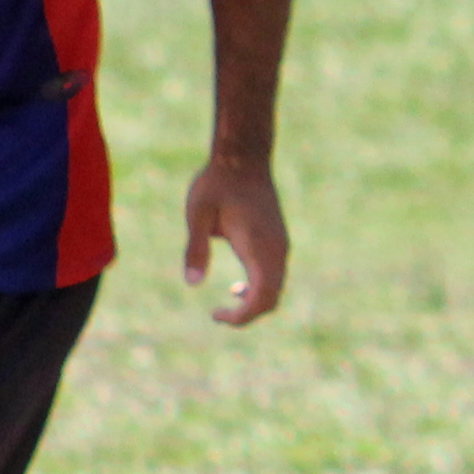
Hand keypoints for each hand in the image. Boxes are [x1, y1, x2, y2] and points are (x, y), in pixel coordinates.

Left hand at [184, 157, 289, 325]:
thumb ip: (195, 248)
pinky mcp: (279, 241)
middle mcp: (276, 249)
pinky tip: (238, 287)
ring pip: (277, 288)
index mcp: (257, 246)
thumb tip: (192, 284)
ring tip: (227, 303)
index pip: (261, 296)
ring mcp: (281, 245)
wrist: (244, 158)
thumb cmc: (217, 183)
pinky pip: (276, 275)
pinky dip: (261, 289)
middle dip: (248, 315)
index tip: (215, 314)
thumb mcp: (198, 214)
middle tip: (218, 315)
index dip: (242, 315)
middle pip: (272, 298)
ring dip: (255, 302)